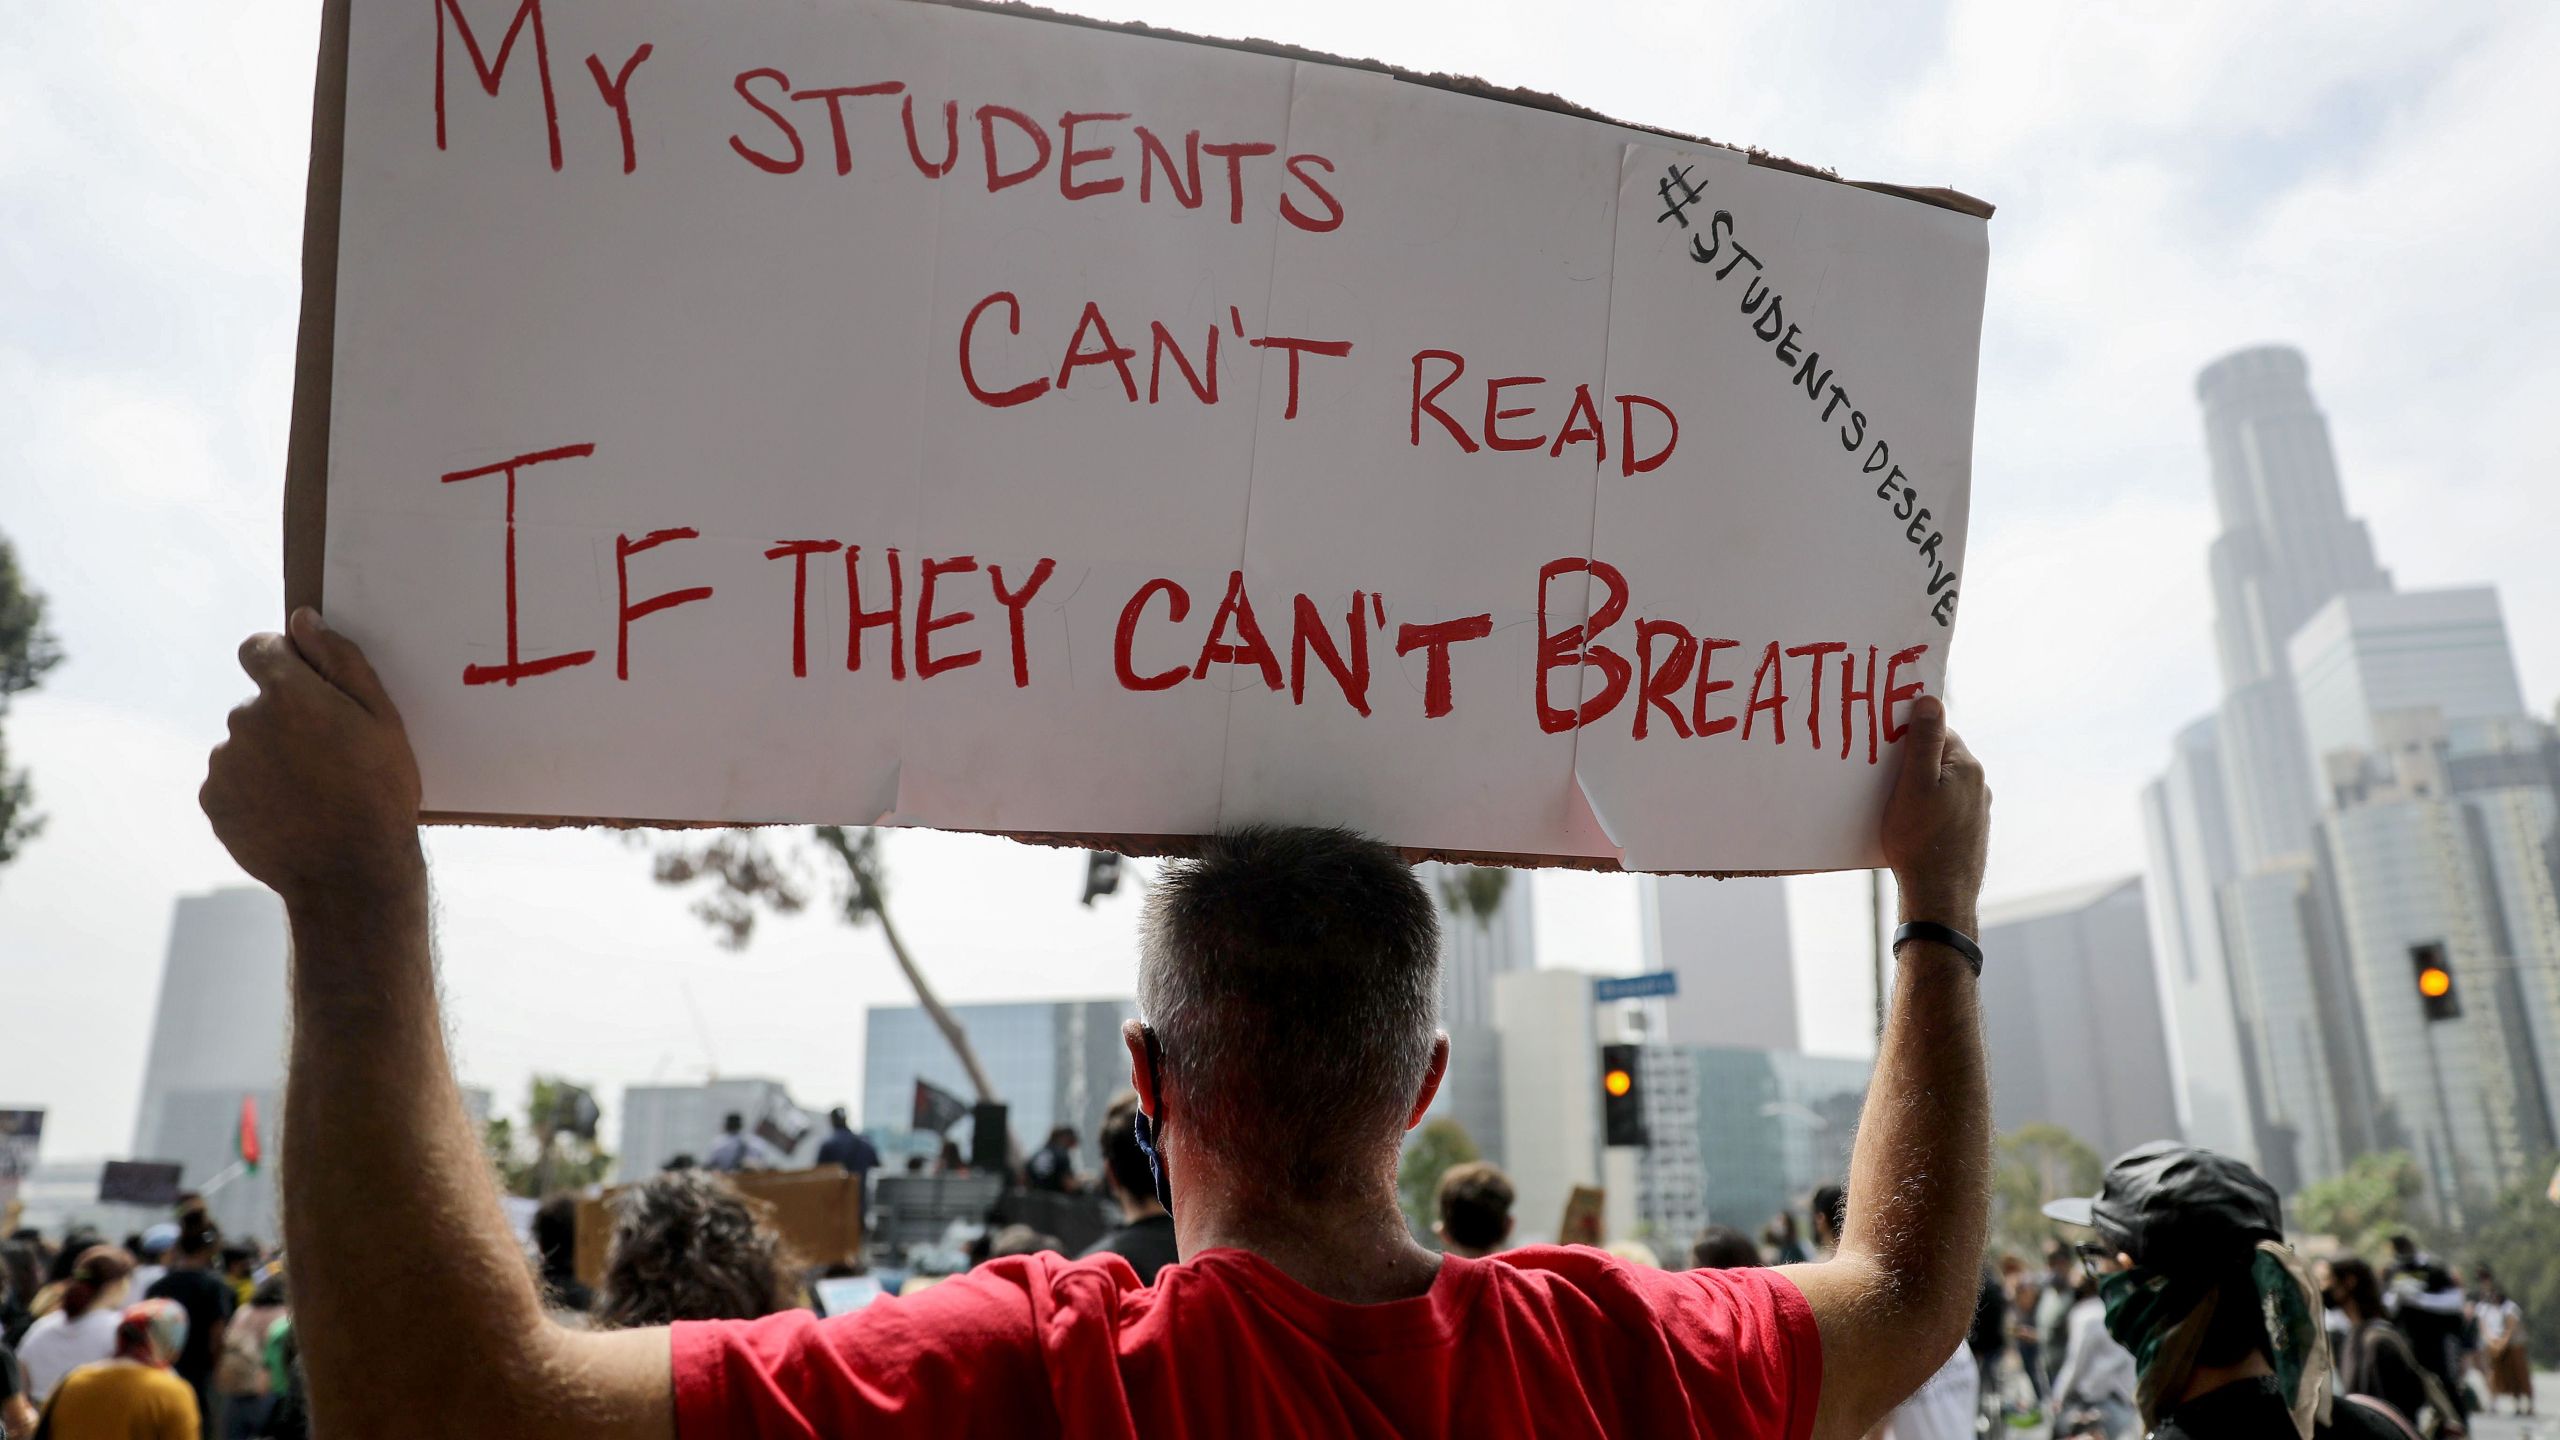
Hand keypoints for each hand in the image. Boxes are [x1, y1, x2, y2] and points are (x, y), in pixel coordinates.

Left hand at [201, 608, 423, 906]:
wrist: (350, 875)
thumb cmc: (379, 792)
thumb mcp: (383, 720)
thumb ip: (340, 661)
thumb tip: (302, 620)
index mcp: (287, 692)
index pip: (258, 648)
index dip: (282, 660)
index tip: (306, 686)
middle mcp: (244, 720)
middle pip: (257, 703)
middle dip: (285, 720)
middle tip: (328, 759)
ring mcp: (224, 763)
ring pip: (244, 745)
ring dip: (269, 759)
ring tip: (311, 793)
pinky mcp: (213, 800)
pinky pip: (231, 783)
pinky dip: (253, 792)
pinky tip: (290, 813)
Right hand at [1881, 695, 1987, 932]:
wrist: (1939, 897)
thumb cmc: (1919, 840)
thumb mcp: (1913, 785)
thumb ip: (1923, 742)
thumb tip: (1930, 700)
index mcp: (1967, 767)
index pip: (1937, 732)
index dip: (1909, 735)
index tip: (1885, 746)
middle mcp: (1978, 785)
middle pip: (1940, 758)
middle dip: (1913, 762)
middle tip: (1882, 776)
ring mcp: (1976, 811)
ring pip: (1942, 785)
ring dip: (1919, 788)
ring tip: (1893, 805)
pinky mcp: (1969, 832)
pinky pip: (1945, 809)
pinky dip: (1927, 811)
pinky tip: (1910, 827)